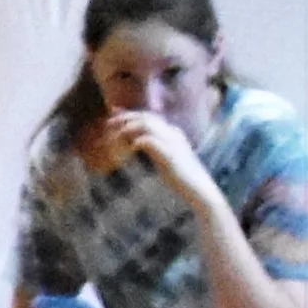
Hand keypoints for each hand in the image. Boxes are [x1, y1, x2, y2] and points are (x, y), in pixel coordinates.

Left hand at [84, 105, 215, 205]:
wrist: (199, 191)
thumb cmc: (181, 178)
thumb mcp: (165, 159)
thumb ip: (152, 147)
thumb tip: (137, 141)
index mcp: (172, 133)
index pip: (148, 116)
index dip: (128, 116)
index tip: (111, 121)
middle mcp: (173, 134)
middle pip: (145, 117)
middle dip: (124, 119)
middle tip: (107, 126)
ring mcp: (173, 143)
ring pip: (146, 125)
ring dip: (127, 129)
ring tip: (113, 139)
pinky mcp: (170, 156)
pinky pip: (149, 141)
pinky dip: (135, 142)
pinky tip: (128, 149)